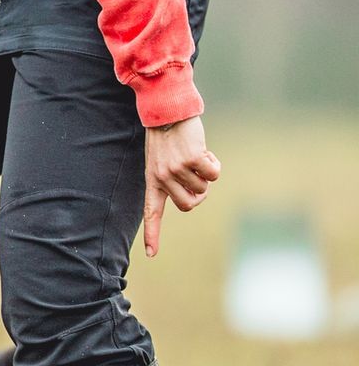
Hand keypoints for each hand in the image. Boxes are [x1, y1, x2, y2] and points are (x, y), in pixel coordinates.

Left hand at [143, 116, 220, 257]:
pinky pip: (213, 174)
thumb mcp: (162, 160)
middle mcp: (162, 178)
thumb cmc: (167, 136)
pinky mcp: (191, 160)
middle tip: (196, 175)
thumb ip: (173, 179)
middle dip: (199, 193)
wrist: (168, 111)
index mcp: (153, 181)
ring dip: (206, 173)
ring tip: (194, 154)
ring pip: (204, 188)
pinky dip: (214, 164)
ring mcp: (176, 170)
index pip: (151, 212)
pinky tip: (204, 150)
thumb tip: (194, 197)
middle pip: (189, 205)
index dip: (152, 234)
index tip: (150, 254)